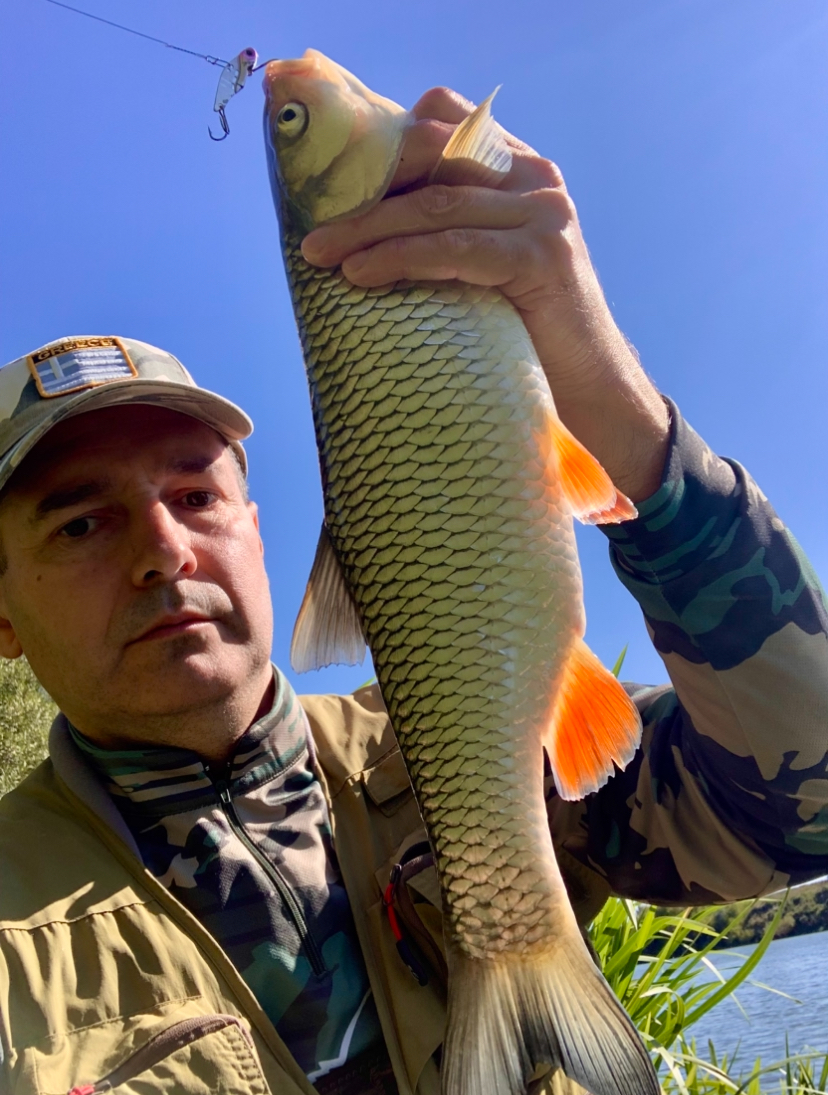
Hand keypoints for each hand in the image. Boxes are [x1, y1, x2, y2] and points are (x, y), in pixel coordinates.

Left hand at [301, 88, 669, 502]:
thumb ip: (444, 228)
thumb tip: (355, 225)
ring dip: (368, 228)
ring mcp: (544, 214)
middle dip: (363, 190)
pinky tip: (361, 274)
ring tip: (321, 255)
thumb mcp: (479, 264)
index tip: (334, 178)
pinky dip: (401, 258)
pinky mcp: (543, 256)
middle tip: (313, 231)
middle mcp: (536, 178)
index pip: (445, 118)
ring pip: (437, 203)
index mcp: (518, 169)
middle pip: (432, 156)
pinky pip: (455, 248)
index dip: (385, 140)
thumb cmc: (524, 334)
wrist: (590, 390)